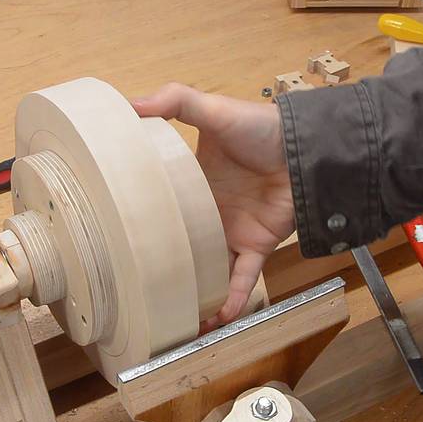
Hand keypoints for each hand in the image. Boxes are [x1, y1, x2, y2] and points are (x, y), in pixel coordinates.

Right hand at [132, 83, 294, 324]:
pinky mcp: (256, 247)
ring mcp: (233, 233)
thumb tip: (128, 103)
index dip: (143, 222)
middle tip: (135, 286)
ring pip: (209, 271)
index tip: (118, 237)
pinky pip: (240, 279)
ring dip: (195, 294)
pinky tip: (214, 319)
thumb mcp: (211, 110)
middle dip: (164, 267)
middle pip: (183, 245)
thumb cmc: (260, 128)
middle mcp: (211, 213)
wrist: (304, 148)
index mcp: (194, 184)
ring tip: (172, 319)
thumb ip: (173, 102)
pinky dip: (229, 299)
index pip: (164, 207)